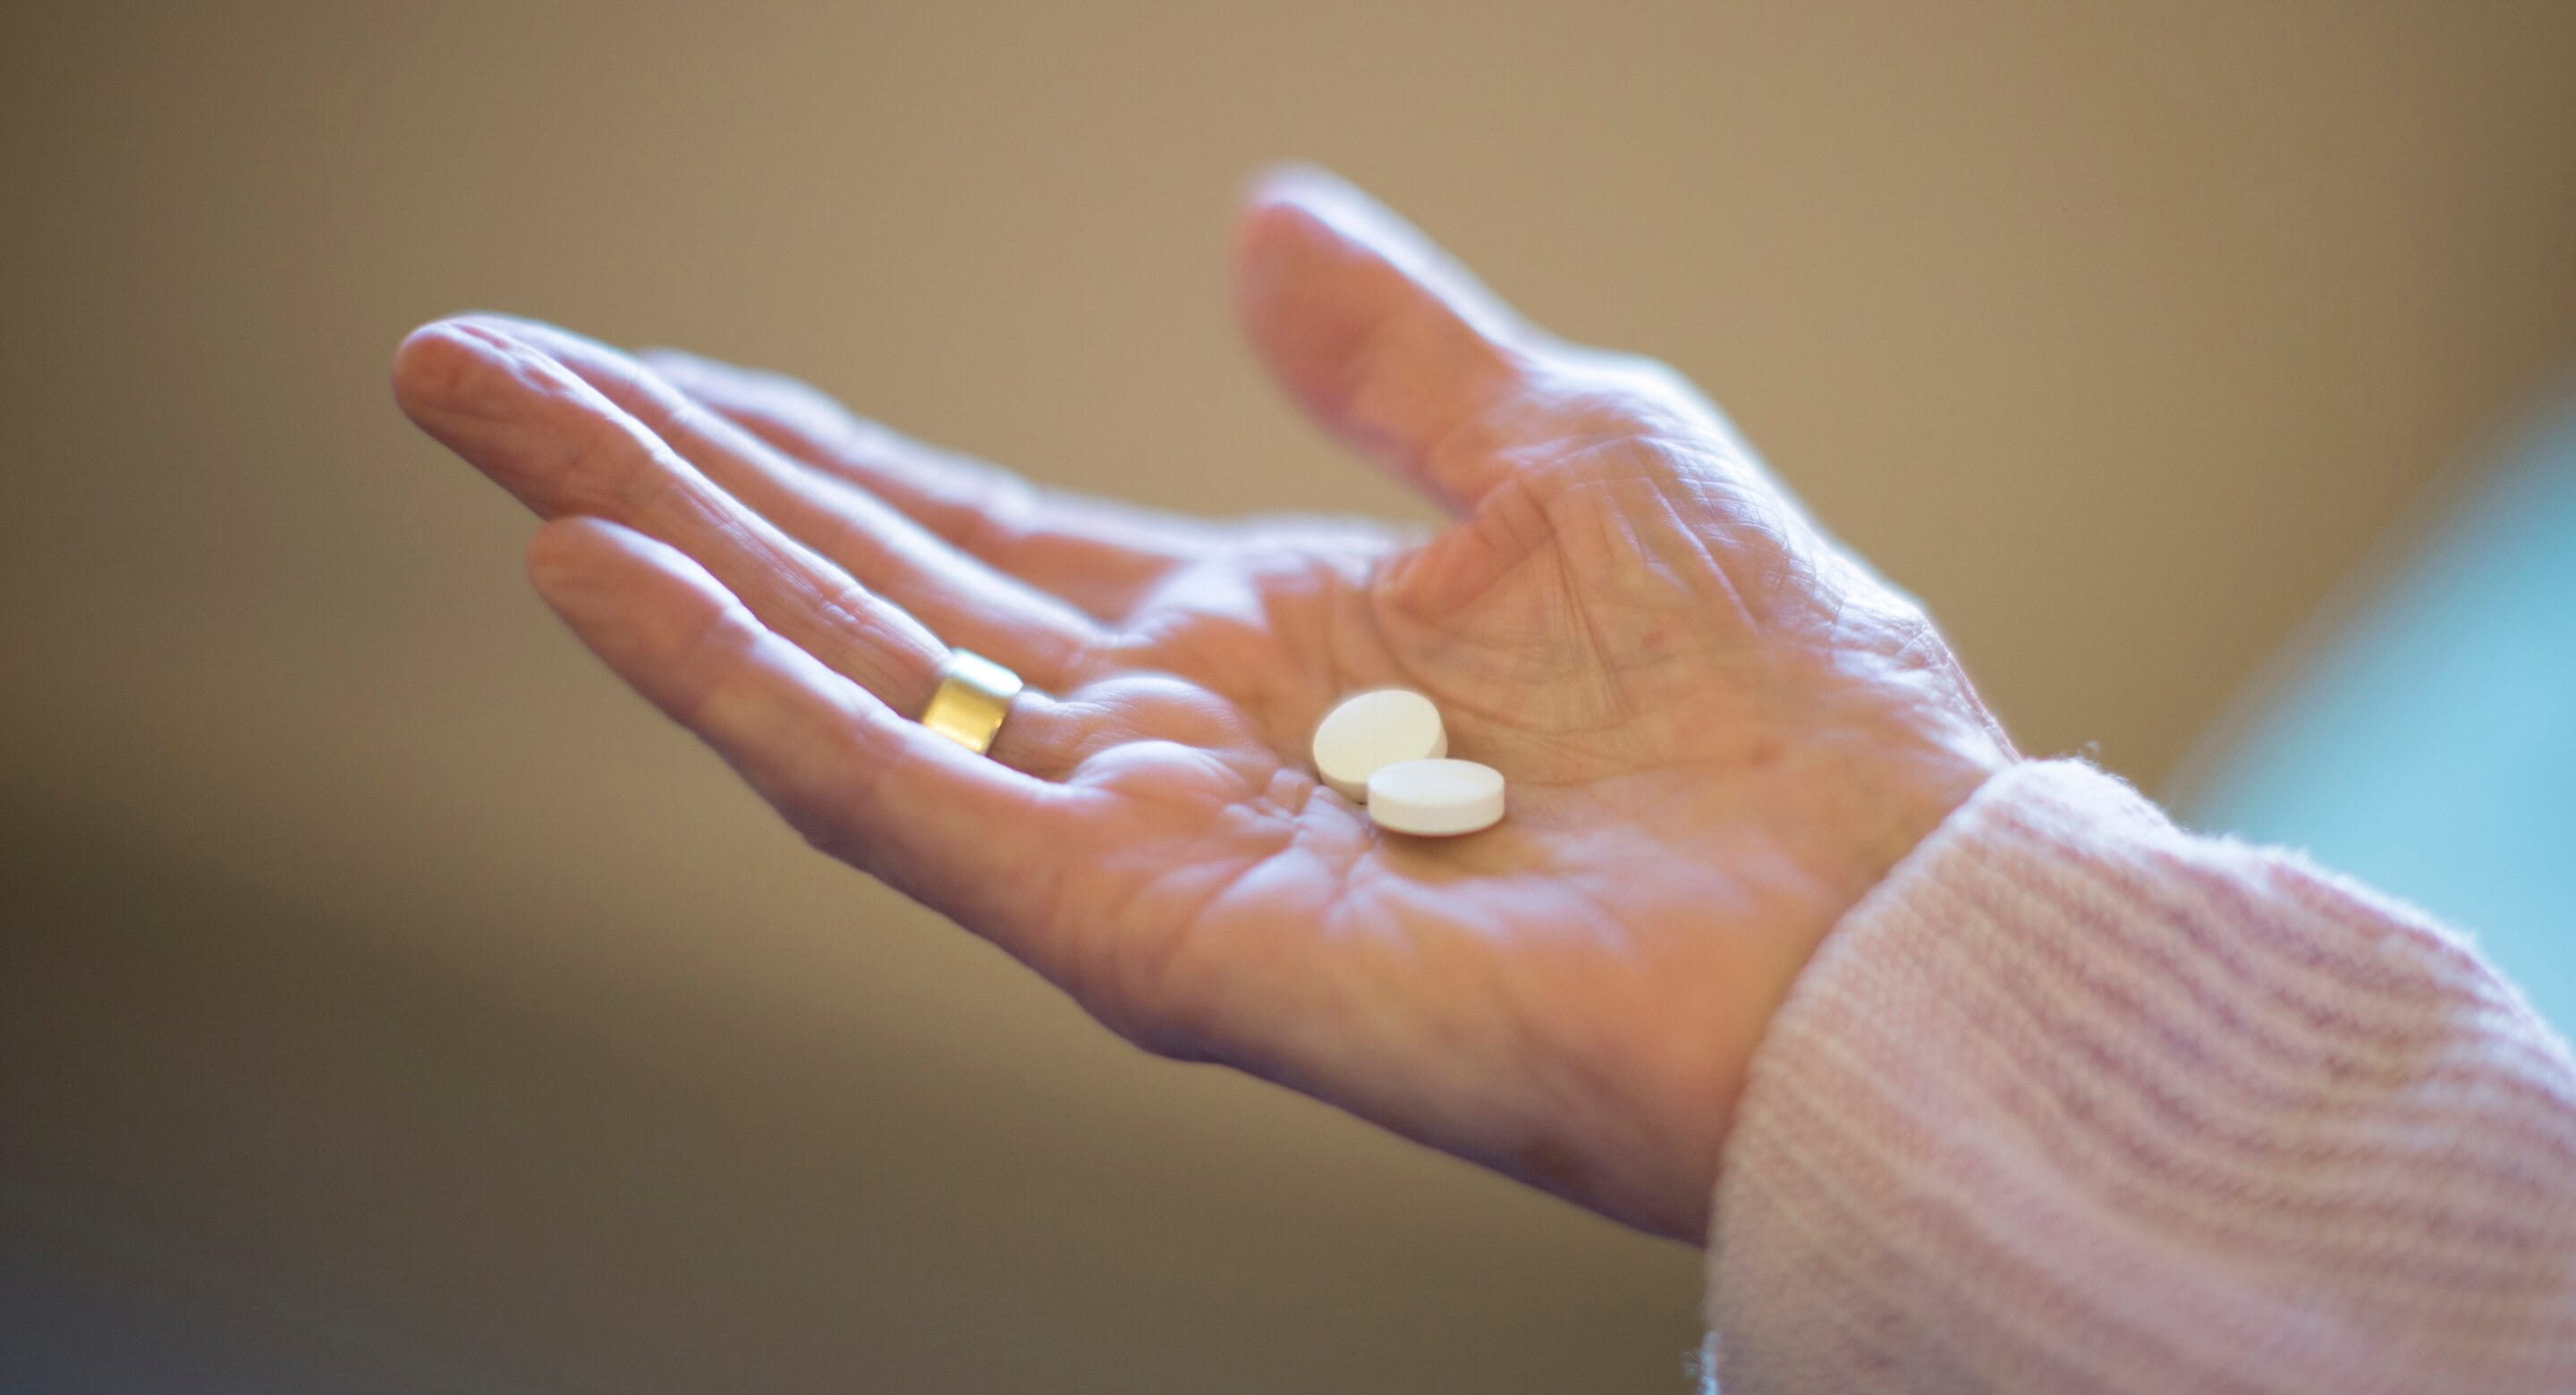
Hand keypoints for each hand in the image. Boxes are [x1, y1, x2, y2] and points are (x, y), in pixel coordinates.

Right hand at [392, 168, 2011, 1242]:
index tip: (643, 370)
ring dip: (664, 556)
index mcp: (1250, 641)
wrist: (1889, 906)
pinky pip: (919, 807)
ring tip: (497, 429)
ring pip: (851, 685)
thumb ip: (1395, 361)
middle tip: (463, 364)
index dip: (797, 453)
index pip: (966, 542)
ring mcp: (1145, 849)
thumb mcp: (1573, 451)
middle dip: (666, 478)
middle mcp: (1166, 750)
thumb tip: (1255, 221)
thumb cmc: (1775, 700)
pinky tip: (611, 580)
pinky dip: (753, 695)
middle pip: (863, 599)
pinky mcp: (1155, 941)